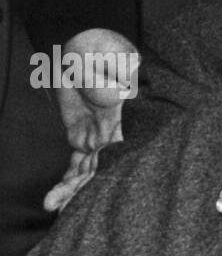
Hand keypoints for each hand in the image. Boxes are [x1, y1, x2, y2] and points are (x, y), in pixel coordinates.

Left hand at [44, 29, 138, 212]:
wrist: (86, 45)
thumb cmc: (108, 53)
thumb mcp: (118, 67)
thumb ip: (119, 86)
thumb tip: (112, 111)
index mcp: (133, 120)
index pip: (129, 151)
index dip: (120, 170)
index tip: (109, 188)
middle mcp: (120, 136)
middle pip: (108, 170)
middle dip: (91, 191)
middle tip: (75, 209)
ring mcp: (101, 140)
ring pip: (89, 174)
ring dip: (72, 193)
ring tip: (56, 207)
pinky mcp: (83, 140)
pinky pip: (76, 168)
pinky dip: (65, 184)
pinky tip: (53, 201)